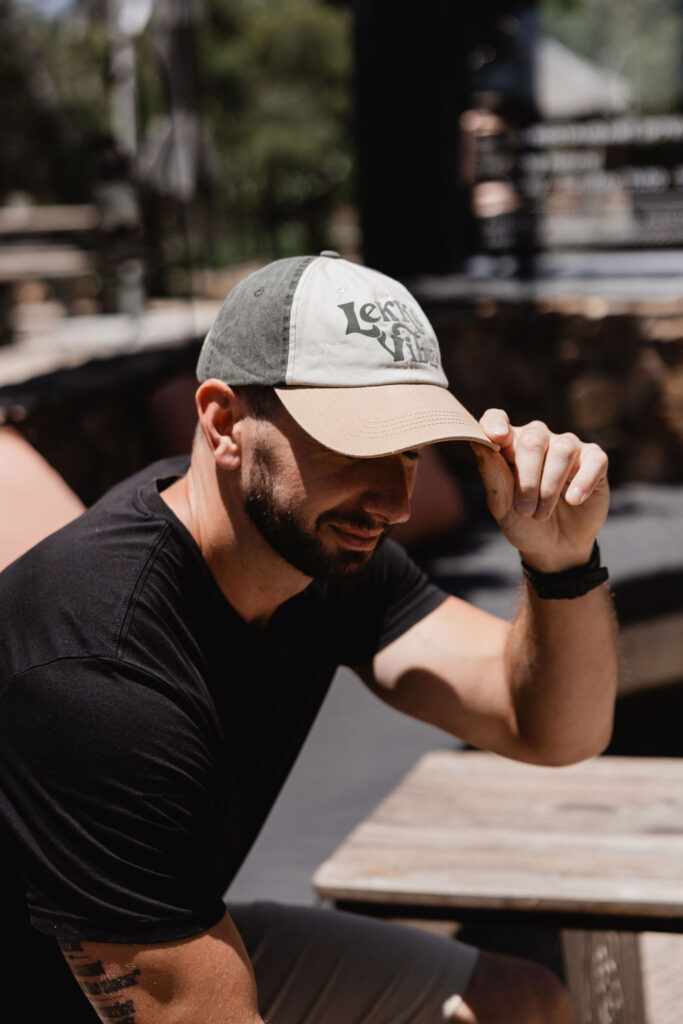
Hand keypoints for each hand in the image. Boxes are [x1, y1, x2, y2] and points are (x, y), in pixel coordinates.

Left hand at [471, 410, 609, 572]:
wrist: (555, 547)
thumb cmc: (523, 521)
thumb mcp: (502, 506)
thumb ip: (492, 475)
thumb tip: (477, 444)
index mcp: (509, 445)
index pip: (498, 419)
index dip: (496, 424)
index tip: (497, 438)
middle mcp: (538, 439)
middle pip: (533, 440)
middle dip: (527, 478)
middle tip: (524, 509)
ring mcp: (567, 446)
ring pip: (562, 450)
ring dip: (550, 487)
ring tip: (542, 514)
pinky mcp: (594, 460)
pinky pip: (593, 460)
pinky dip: (583, 482)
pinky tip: (574, 500)